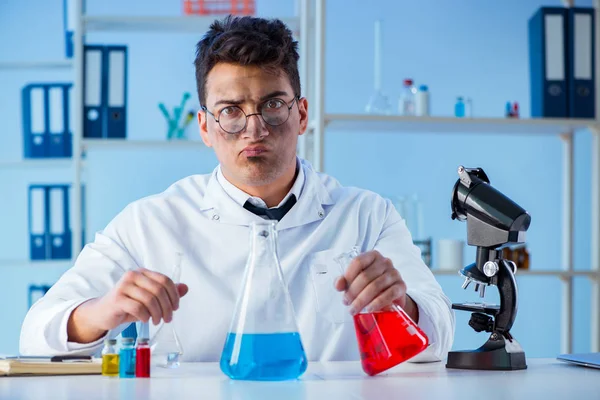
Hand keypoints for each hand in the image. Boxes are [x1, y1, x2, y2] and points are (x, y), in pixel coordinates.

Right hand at [68, 268, 188, 342]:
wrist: (102, 314)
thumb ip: (166, 293)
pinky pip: (138, 307)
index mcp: (143, 273)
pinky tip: (145, 320)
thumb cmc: (127, 305)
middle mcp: (133, 275)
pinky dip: (145, 316)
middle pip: (159, 290)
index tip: (175, 307)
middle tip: (168, 318)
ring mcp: (124, 286)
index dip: (174, 295)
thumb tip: (185, 288)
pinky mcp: (117, 298)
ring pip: (150, 299)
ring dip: (157, 313)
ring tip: (157, 321)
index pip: (165, 280)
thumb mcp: (149, 300)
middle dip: (167, 307)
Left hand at [334, 250, 417, 320]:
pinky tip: (369, 309)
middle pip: (365, 276)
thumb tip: (338, 285)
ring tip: (354, 309)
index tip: (341, 290)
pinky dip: (377, 303)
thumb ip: (345, 281)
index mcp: (372, 256)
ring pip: (375, 286)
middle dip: (353, 292)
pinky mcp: (401, 286)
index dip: (348, 276)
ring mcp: (394, 273)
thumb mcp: (356, 280)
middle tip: (347, 303)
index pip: (358, 262)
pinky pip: (389, 294)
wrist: (392, 295)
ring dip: (362, 300)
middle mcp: (385, 262)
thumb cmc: (371, 284)